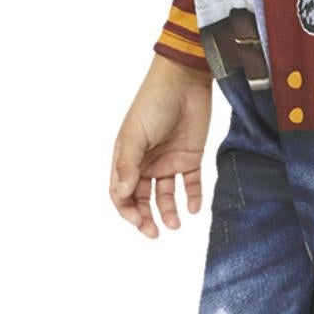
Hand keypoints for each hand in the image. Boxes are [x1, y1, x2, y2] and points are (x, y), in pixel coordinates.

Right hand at [110, 57, 212, 237]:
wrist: (185, 81)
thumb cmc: (153, 103)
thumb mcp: (135, 135)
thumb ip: (127, 165)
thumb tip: (120, 195)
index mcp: (127, 157)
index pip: (121, 192)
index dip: (126, 210)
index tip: (138, 221)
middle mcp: (146, 163)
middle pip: (142, 198)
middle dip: (145, 218)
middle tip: (154, 232)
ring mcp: (168, 161)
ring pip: (165, 195)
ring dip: (168, 212)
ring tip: (176, 224)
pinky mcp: (191, 157)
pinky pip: (191, 184)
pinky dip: (192, 197)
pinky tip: (193, 208)